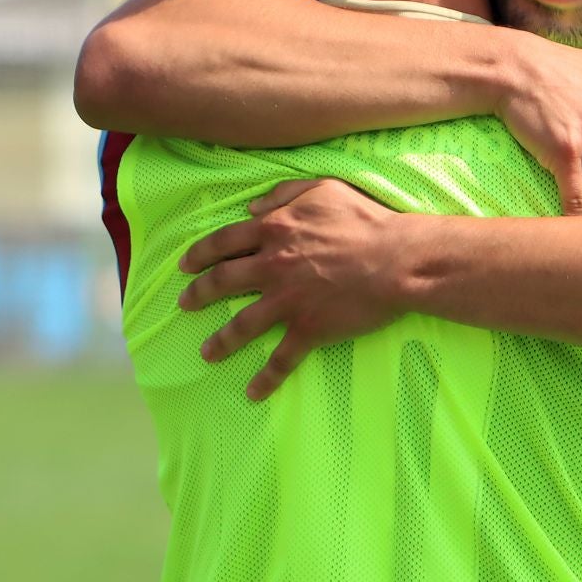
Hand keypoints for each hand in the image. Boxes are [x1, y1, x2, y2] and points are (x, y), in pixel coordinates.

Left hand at [177, 179, 412, 399]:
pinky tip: (253, 392)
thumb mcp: (323, 189)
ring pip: (242, 324)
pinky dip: (266, 378)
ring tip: (206, 353)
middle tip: (184, 304)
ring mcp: (287, 300)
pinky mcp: (308, 329)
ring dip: (220, 341)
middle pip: (222, 282)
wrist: (397, 259)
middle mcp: (272, 266)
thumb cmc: (365, 220)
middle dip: (198, 295)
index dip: (200, 254)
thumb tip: (251, 207)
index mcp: (274, 231)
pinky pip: (281, 358)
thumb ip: (283, 194)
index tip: (185, 265)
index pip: (224, 242)